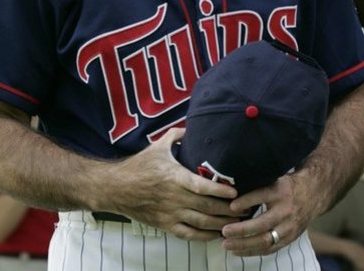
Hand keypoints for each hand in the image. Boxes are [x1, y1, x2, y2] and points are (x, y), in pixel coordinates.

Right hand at [99, 128, 240, 240]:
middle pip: (206, 207)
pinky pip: (190, 235)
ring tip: (238, 221)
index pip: (200, 186)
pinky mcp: (166, 225)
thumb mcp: (157, 146)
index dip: (218, 190)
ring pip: (201, 223)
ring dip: (221, 224)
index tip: (234, 192)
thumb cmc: (139, 166)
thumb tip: (192, 126)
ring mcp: (170, 213)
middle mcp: (174, 197)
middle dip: (228, 210)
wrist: (116, 188)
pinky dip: (206, 236)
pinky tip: (218, 233)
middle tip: (247, 208)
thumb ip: (176, 135)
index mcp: (173, 177)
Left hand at [221, 170, 315, 256]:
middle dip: (241, 229)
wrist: (312, 194)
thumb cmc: (285, 185)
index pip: (261, 196)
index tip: (231, 207)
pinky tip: (238, 251)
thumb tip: (231, 188)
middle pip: (262, 223)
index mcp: (280, 191)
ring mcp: (289, 226)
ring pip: (265, 240)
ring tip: (226, 244)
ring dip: (244, 244)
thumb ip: (257, 184)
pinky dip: (253, 251)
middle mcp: (285, 210)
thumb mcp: (274, 179)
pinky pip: (270, 249)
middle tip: (224, 231)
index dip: (246, 202)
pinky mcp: (290, 238)